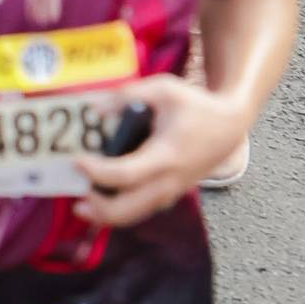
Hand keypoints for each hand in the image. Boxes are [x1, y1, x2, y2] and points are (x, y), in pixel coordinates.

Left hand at [78, 75, 250, 226]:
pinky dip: (124, 209)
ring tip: (84, 205)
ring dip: (110, 214)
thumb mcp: (162, 88)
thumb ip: (126, 95)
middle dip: (100, 210)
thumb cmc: (195, 105)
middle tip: (76, 202)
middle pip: (130, 209)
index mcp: (165, 155)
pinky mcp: (173, 192)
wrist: (229, 126)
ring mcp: (172, 190)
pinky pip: (145, 208)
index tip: (76, 162)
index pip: (126, 174)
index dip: (98, 172)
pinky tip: (105, 198)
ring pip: (137, 214)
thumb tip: (94, 109)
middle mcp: (169, 180)